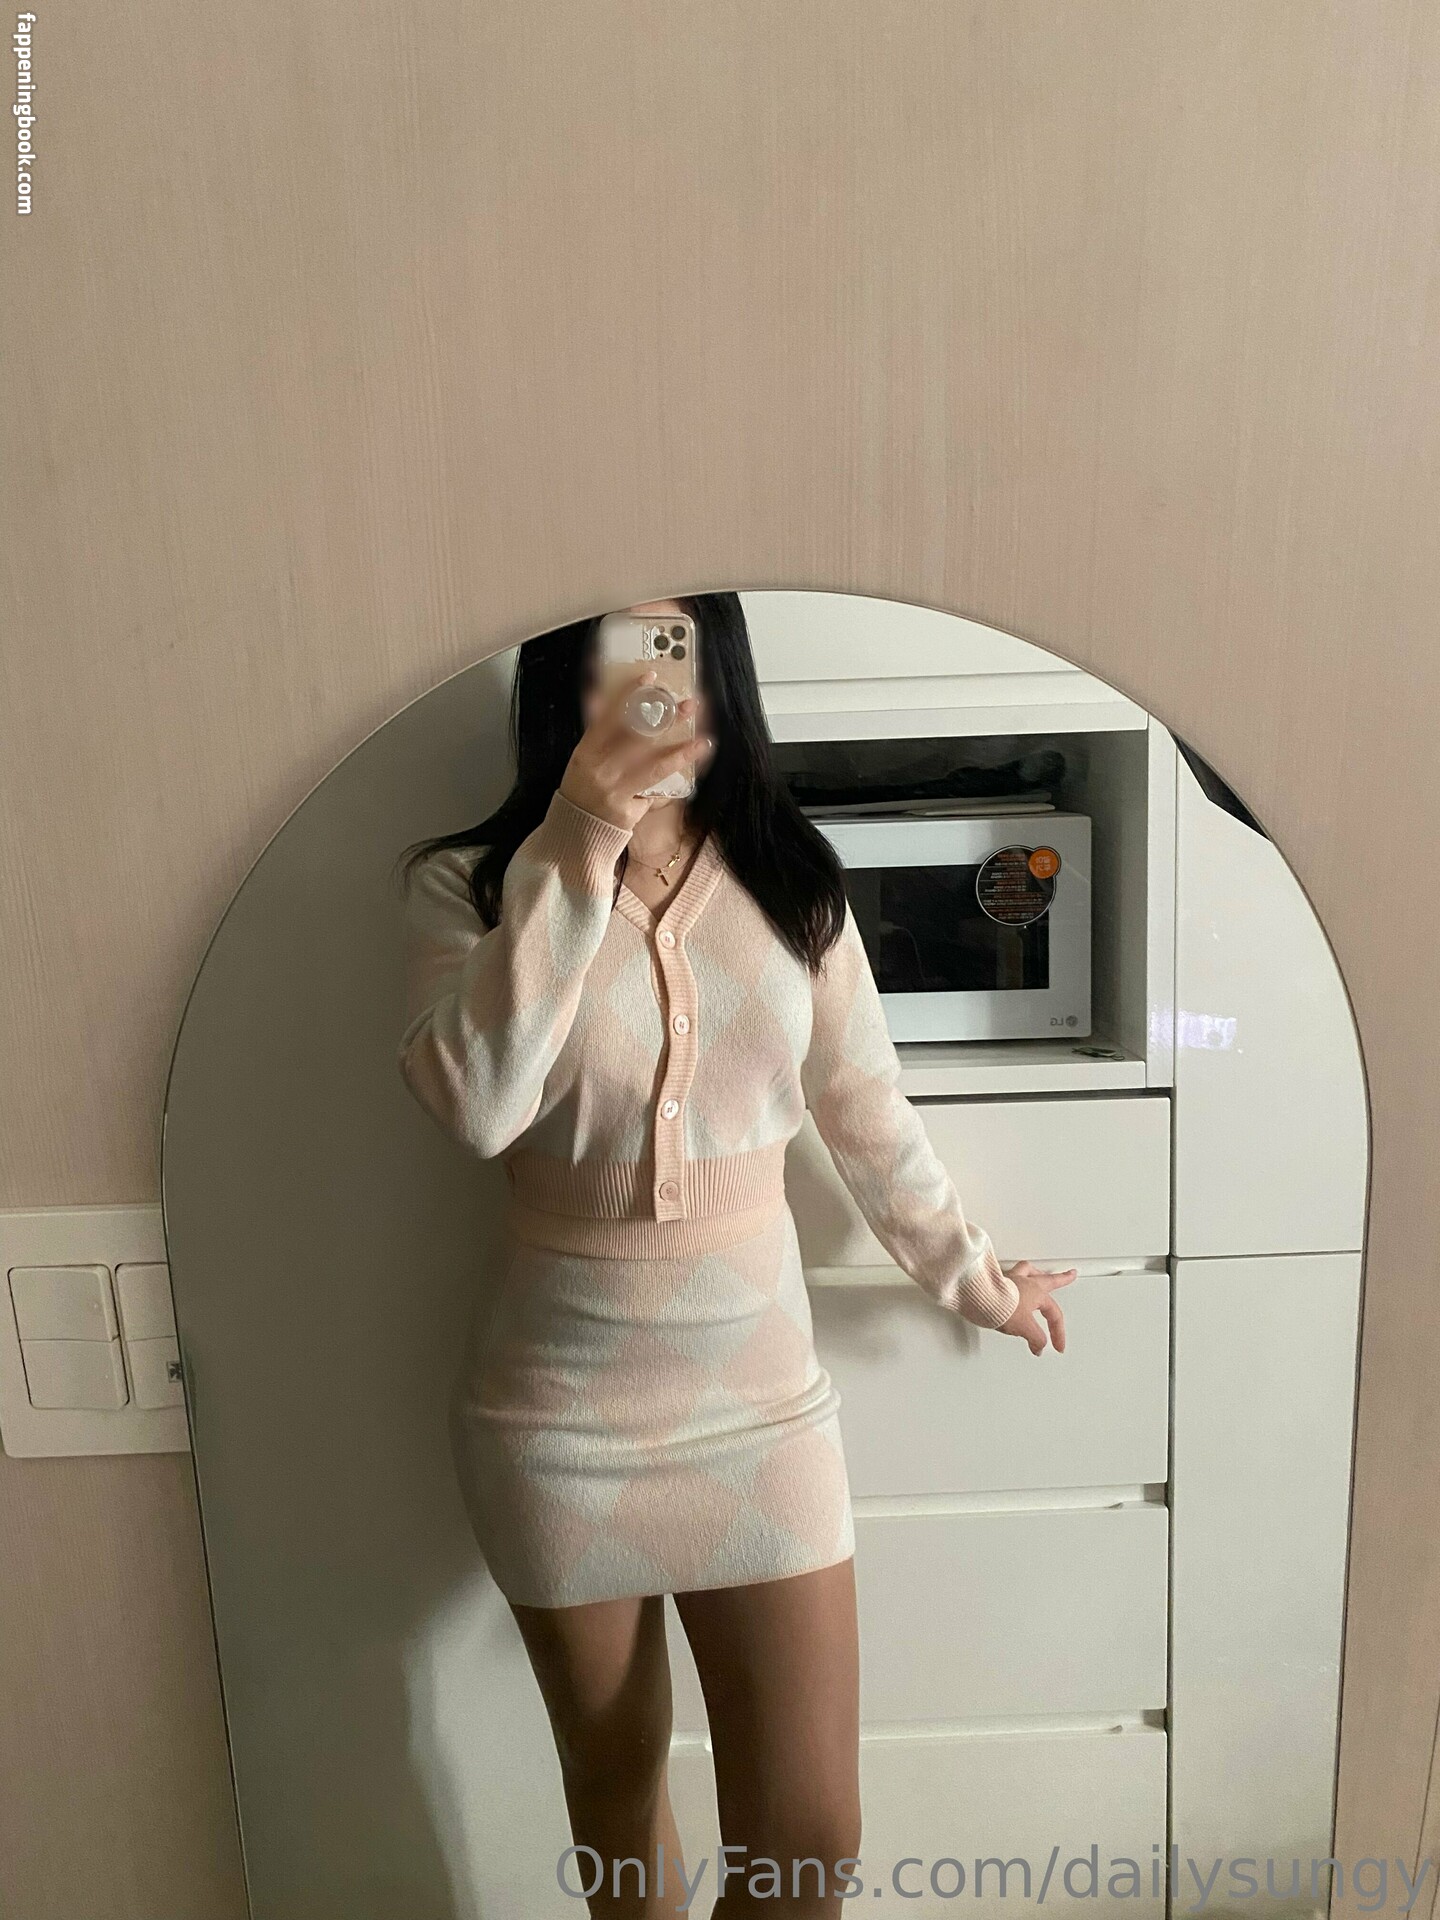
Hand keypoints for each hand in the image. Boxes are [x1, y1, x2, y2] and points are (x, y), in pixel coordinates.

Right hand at [559, 667, 714, 831]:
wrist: (575, 829)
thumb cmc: (584, 788)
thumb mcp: (584, 758)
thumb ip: (598, 733)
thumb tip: (602, 697)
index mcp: (586, 751)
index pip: (609, 715)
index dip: (630, 694)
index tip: (650, 678)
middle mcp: (599, 769)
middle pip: (637, 736)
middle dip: (666, 717)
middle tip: (688, 704)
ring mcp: (614, 790)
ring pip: (654, 765)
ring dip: (681, 750)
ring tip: (703, 740)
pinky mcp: (627, 809)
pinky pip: (655, 788)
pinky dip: (674, 771)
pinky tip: (693, 756)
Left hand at [998, 1261, 1077, 1355]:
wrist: (978, 1297)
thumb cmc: (1000, 1306)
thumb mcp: (1024, 1327)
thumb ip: (1035, 1338)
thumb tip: (1039, 1346)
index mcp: (1037, 1292)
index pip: (1054, 1314)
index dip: (1058, 1332)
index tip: (1057, 1345)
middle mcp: (1025, 1282)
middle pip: (1048, 1280)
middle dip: (1061, 1279)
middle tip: (1069, 1275)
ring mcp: (1011, 1278)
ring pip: (1029, 1271)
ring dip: (1037, 1273)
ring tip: (1040, 1273)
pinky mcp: (996, 1279)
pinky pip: (1012, 1274)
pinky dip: (1017, 1276)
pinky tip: (1013, 1278)